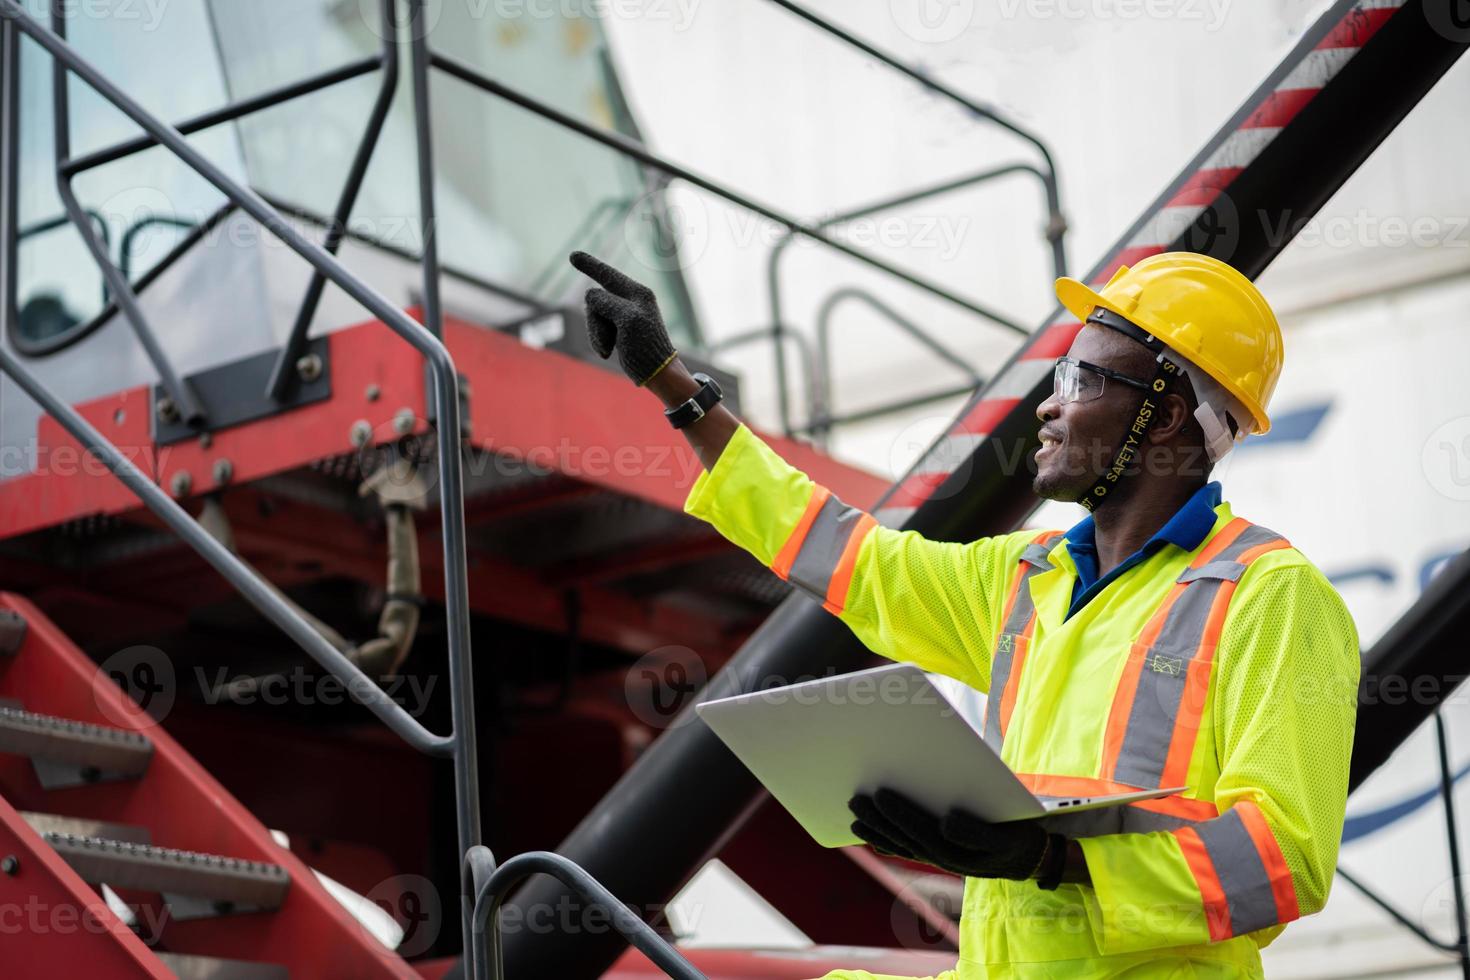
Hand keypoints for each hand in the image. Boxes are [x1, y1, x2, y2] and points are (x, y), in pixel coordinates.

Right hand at [568, 251, 678, 386]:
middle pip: (595, 299)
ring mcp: (622, 314)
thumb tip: (591, 296)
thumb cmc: (645, 345)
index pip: (608, 274)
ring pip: (592, 314)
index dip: (590, 265)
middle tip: (608, 341)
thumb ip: (607, 302)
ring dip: (596, 334)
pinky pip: (595, 327)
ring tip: (608, 348)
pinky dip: (597, 340)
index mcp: (637, 293)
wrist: (654, 371)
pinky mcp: (616, 328)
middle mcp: (630, 299)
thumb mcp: (627, 319)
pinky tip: (608, 351)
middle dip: (595, 322)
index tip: (572, 256)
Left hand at [849, 788, 1065, 885]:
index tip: (881, 794)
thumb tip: (947, 822)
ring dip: (876, 830)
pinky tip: (867, 832)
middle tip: (856, 798)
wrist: (1027, 858)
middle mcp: (944, 859)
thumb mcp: (1006, 837)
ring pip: (901, 845)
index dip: (900, 814)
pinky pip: (906, 849)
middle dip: (880, 819)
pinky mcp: (936, 854)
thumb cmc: (1015, 837)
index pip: (923, 832)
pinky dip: (885, 841)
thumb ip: (977, 833)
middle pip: (906, 839)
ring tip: (854, 812)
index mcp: (959, 853)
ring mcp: (939, 858)